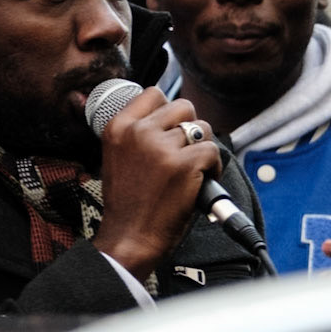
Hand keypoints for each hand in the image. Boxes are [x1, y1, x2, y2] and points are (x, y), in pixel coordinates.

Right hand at [91, 88, 222, 280]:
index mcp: (118, 128)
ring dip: (203, 148)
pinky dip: (214, 166)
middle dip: (190, 127)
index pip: (153, 93)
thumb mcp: (116, 157)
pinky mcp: (185, 164)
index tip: (172, 127)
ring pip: (202, 128)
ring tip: (194, 168)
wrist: (130, 238)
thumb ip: (136, 134)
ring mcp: (162, 147)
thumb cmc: (127, 204)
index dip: (169, 110)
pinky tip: (202, 180)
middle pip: (183, 106)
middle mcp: (139, 132)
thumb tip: (166, 117)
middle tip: (186, 151)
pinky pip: (213, 151)